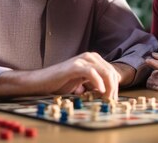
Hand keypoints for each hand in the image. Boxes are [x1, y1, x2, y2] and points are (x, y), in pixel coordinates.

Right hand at [0, 52, 120, 99]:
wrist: (41, 82)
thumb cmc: (60, 83)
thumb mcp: (82, 82)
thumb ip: (95, 83)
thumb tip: (110, 92)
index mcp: (93, 59)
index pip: (112, 71)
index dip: (115, 86)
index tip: (113, 99)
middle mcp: (89, 56)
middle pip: (110, 71)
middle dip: (114, 88)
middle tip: (111, 102)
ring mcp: (82, 60)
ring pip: (104, 72)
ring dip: (109, 87)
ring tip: (106, 99)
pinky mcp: (75, 66)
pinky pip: (92, 73)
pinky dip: (98, 82)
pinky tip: (100, 91)